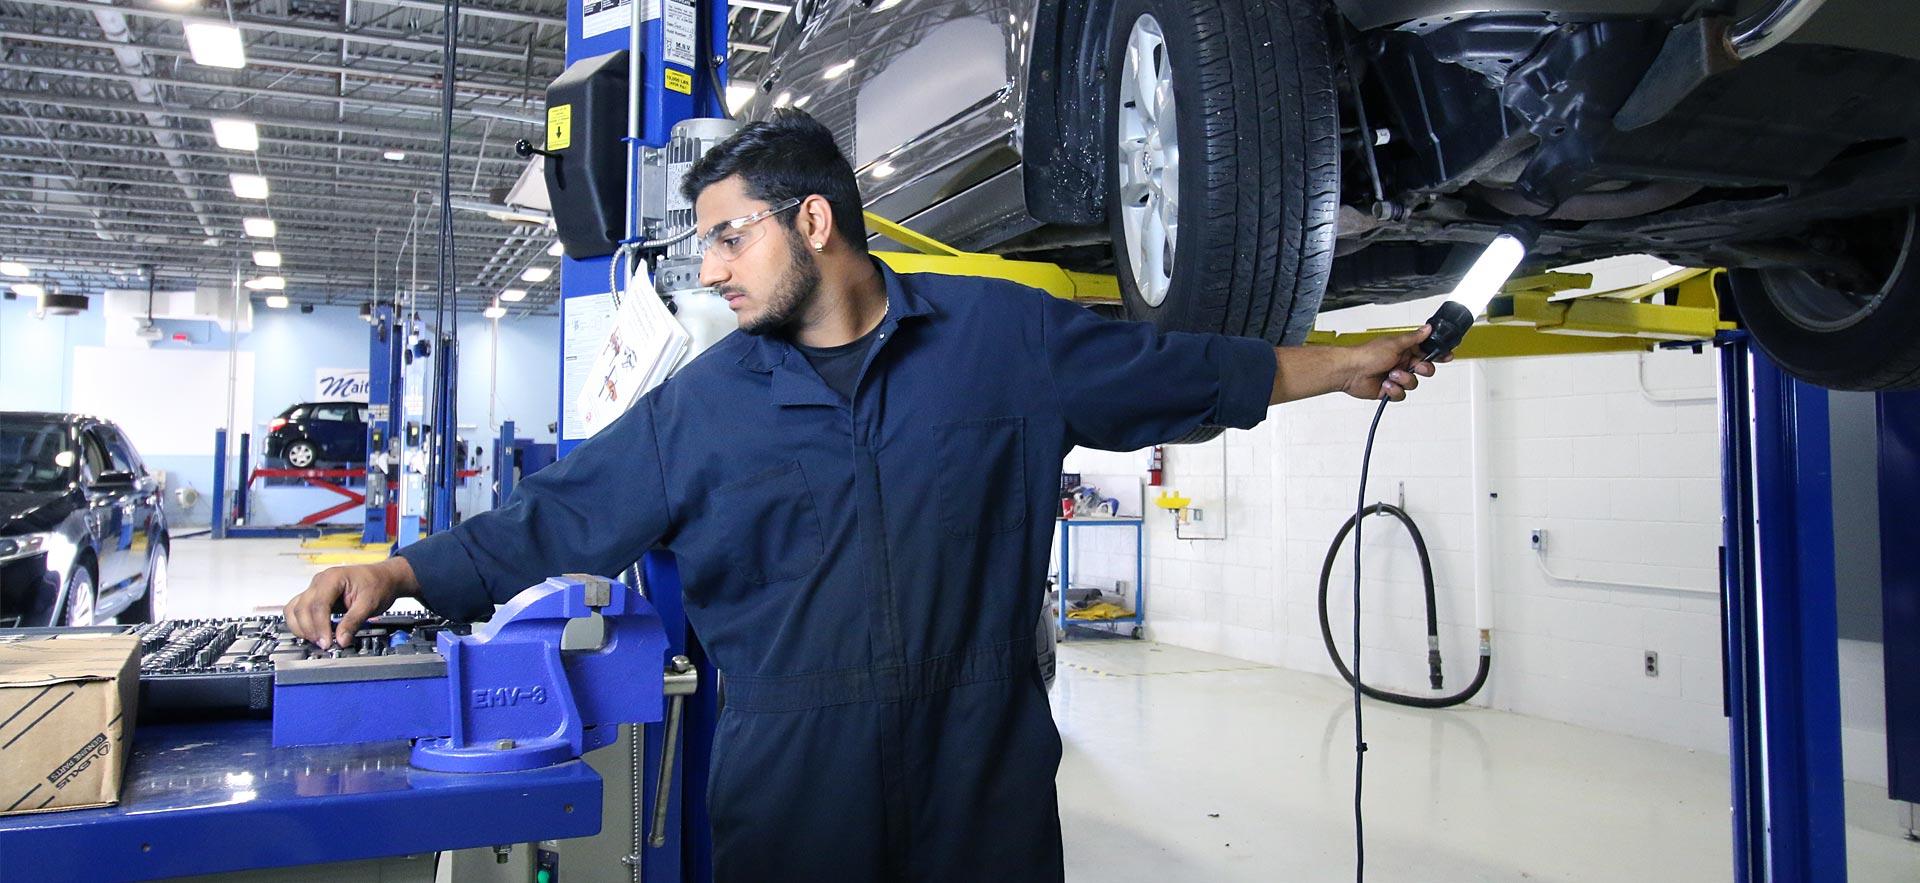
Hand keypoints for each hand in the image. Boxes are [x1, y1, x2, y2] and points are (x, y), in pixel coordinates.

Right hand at [283, 557, 418, 649]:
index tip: (327, 643)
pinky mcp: (314, 597)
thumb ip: (353, 622)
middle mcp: (319, 581)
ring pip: (294, 609)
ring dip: (301, 628)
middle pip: (301, 608)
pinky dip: (300, 623)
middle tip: (324, 645)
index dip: (320, 627)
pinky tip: (312, 633)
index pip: (317, 605)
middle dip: (310, 630)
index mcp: (332, 578)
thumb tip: (341, 641)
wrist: (384, 577)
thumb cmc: (378, 584)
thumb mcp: (370, 604)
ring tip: (318, 641)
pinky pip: (297, 610)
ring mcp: (314, 588)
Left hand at [1340, 324, 1449, 401]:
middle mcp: (1401, 363)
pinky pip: (1401, 394)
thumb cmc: (1368, 355)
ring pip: (1413, 384)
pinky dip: (1394, 390)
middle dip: (1422, 369)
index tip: (1447, 356)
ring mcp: (1396, 377)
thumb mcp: (1395, 343)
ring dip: (1404, 380)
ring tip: (1391, 375)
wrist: (1350, 372)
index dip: (1438, 354)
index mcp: (1404, 349)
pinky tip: (1385, 385)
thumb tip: (1427, 328)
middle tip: (1416, 366)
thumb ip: (1414, 338)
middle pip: (1424, 369)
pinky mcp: (1389, 390)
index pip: (1426, 351)